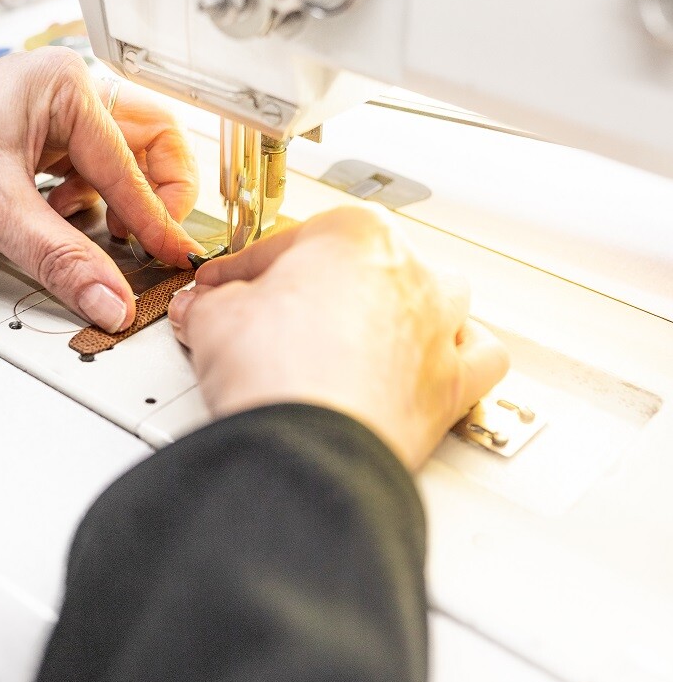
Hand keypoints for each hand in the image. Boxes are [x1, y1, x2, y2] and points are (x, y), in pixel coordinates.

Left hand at [0, 47, 202, 331]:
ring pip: (123, 161)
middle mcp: (66, 94)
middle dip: (156, 196)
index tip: (175, 254)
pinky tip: (64, 220)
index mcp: (66, 86)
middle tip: (157, 239)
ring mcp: (52, 116)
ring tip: (103, 233)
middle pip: (150, 146)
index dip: (158, 217)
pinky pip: (90, 174)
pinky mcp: (36, 142)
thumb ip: (60, 259)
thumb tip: (109, 297)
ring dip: (122, 202)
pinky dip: (89, 203)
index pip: (134, 163)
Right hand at [167, 205, 508, 469]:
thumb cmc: (278, 371)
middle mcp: (410, 273)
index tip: (224, 289)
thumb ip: (211, 303)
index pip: (288, 244)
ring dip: (404, 310)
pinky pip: (478, 357)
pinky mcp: (453, 386)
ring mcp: (437, 329)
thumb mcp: (216, 316)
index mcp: (356, 232)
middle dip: (324, 287)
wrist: (308, 448)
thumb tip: (203, 308)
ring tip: (362, 332)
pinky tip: (428, 364)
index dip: (243, 271)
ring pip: (437, 298)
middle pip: (366, 266)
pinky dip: (458, 357)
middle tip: (278, 315)